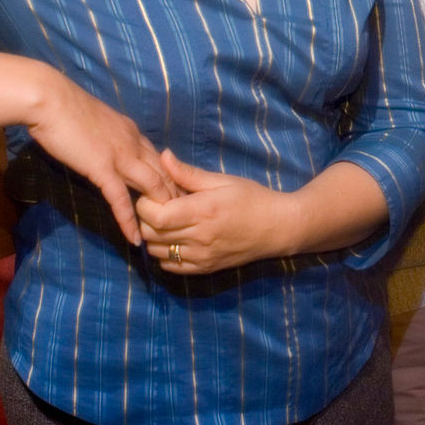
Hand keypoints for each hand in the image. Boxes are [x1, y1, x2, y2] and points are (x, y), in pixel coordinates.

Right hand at [24, 72, 176, 245]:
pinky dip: (129, 221)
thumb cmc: (64, 109)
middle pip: (164, 173)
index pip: (160, 159)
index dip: (171, 179)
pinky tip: (134, 238)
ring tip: (169, 233)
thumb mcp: (96, 123)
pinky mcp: (102, 167)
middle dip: (176, 196)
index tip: (179, 197)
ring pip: (153, 185)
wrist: (49, 99)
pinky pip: (120, 199)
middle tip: (186, 219)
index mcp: (132, 132)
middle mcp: (133, 143)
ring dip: (162, 209)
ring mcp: (121, 155)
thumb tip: (108, 149)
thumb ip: (108, 137)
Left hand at [136, 150, 299, 273]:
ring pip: (156, 251)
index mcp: (202, 211)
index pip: (155, 215)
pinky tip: (175, 239)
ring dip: (154, 237)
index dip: (145, 204)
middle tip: (158, 206)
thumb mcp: (223, 181)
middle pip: (150, 234)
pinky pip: (170, 266)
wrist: (278, 228)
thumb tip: (163, 156)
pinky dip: (164, 253)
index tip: (154, 194)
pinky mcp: (204, 268)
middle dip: (146, 218)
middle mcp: (198, 237)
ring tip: (167, 222)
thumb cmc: (253, 198)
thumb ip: (188, 173)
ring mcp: (201, 256)